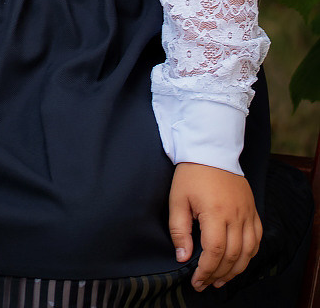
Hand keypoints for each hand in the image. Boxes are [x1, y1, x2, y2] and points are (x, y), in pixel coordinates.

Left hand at [169, 162, 261, 290]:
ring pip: (248, 252)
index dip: (206, 270)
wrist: (212, 150)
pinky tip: (238, 262)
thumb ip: (179, 230)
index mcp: (215, 212)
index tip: (196, 281)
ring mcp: (248, 213)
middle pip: (232, 255)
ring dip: (235, 270)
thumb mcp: (177, 199)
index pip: (214, 251)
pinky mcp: (253, 210)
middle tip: (205, 283)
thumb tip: (183, 257)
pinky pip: (257, 239)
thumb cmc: (191, 174)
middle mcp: (236, 215)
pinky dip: (249, 255)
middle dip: (218, 274)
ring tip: (220, 279)